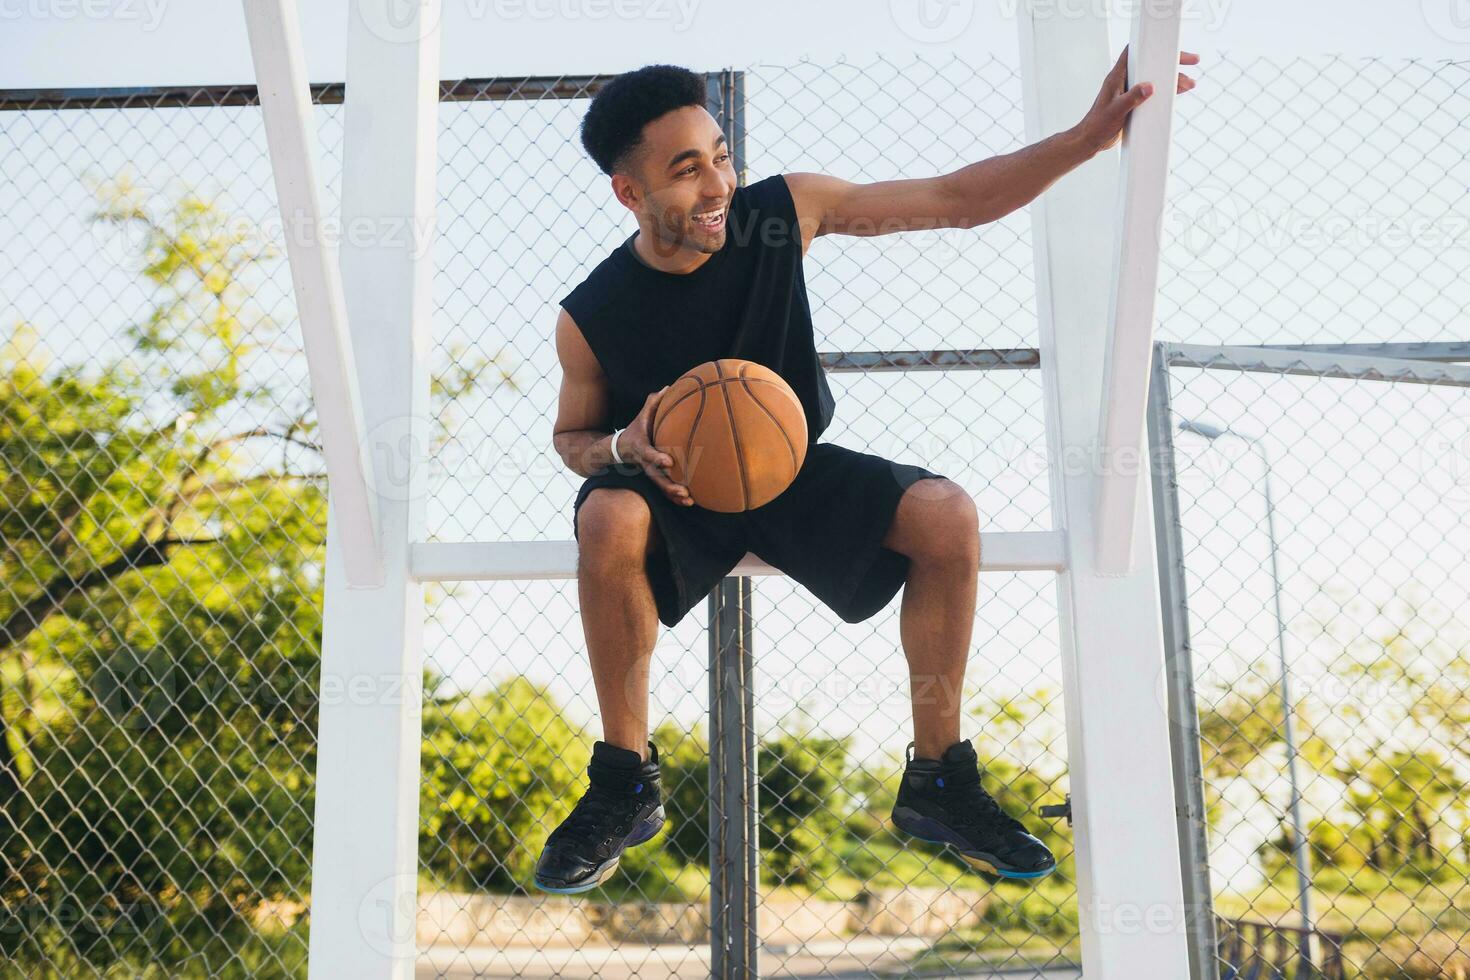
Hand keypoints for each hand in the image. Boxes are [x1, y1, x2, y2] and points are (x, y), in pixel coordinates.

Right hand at [619, 386, 693, 506]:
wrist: (620, 448)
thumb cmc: (636, 430)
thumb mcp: (641, 416)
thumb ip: (653, 403)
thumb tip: (669, 386)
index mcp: (642, 448)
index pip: (649, 454)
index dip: (657, 458)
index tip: (669, 462)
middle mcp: (645, 463)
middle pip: (656, 477)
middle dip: (669, 485)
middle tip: (683, 491)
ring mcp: (649, 473)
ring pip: (661, 487)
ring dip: (674, 496)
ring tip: (689, 501)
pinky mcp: (654, 478)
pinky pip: (664, 491)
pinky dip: (675, 498)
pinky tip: (690, 502)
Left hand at [1073, 45, 1199, 156]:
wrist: (1091, 141)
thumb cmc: (1098, 125)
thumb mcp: (1116, 111)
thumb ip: (1132, 98)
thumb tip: (1150, 87)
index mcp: (1117, 76)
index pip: (1136, 51)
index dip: (1153, 45)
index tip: (1172, 46)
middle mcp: (1125, 80)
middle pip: (1152, 64)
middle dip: (1172, 63)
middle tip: (1193, 61)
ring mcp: (1130, 91)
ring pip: (1155, 79)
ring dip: (1173, 80)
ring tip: (1191, 83)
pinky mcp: (1133, 103)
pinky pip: (1153, 93)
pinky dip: (1167, 92)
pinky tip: (1180, 92)